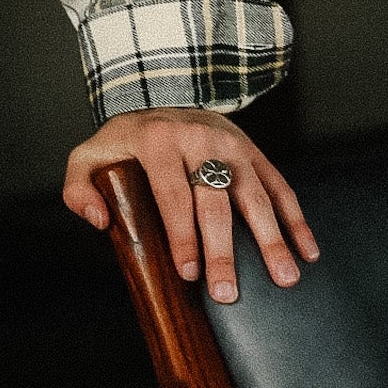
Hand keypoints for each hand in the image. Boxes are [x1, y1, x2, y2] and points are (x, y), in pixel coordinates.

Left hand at [63, 106, 319, 303]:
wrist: (163, 94)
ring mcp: (232, 144)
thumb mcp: (91, 155)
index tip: (187, 273)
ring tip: (284, 278)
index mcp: (158, 142)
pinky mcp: (254, 151)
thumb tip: (99, 221)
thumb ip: (80, 187)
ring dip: (271, 238)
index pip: (171, 193)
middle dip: (223, 249)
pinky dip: (296, 219)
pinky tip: (307, 252)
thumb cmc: (127, 140)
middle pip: (215, 199)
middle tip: (228, 293)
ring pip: (255, 194)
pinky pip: (279, 186)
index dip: (181, 235)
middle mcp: (199, 139)